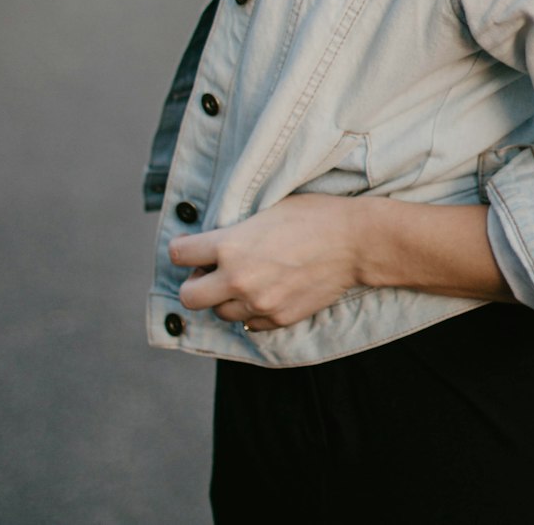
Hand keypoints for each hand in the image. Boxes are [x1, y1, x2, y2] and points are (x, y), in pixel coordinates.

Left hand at [169, 193, 363, 332]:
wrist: (354, 241)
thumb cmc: (313, 215)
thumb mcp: (266, 209)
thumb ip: (236, 230)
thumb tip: (213, 240)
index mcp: (231, 245)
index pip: (178, 254)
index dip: (183, 249)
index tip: (190, 248)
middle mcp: (238, 279)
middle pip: (188, 296)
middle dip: (195, 282)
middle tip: (210, 270)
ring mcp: (258, 303)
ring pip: (219, 313)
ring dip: (224, 298)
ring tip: (243, 280)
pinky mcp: (278, 319)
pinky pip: (249, 324)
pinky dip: (250, 311)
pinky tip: (264, 292)